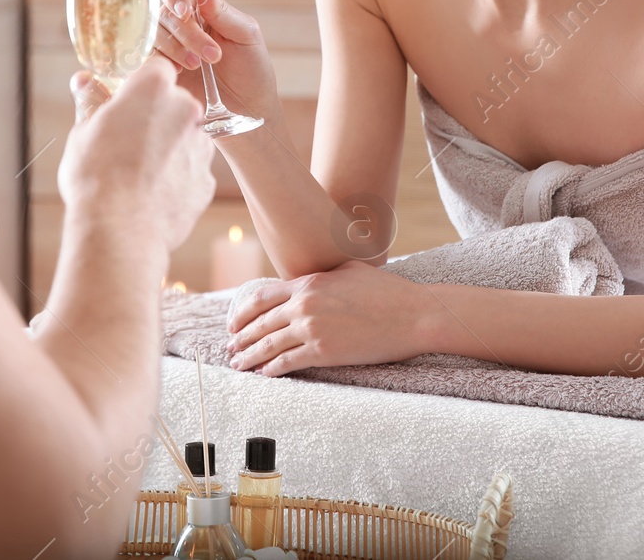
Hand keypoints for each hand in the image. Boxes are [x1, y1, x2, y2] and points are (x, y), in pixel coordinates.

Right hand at [57, 55, 217, 252]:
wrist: (120, 230)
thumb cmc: (96, 175)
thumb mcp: (83, 130)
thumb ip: (92, 101)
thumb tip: (85, 80)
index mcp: (154, 87)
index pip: (155, 69)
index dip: (138, 86)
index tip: (123, 103)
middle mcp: (187, 110)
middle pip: (174, 103)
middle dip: (155, 117)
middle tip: (126, 141)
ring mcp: (201, 147)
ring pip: (185, 138)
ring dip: (167, 147)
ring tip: (137, 173)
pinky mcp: (207, 181)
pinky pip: (190, 171)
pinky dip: (176, 179)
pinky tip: (151, 194)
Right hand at [155, 0, 277, 116]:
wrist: (248, 111)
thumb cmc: (252, 69)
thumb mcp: (245, 35)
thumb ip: (221, 9)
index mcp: (198, 10)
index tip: (186, 11)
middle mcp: (177, 26)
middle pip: (161, 13)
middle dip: (185, 32)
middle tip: (211, 54)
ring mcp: (165, 49)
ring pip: (152, 35)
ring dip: (174, 49)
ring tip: (198, 66)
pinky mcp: (158, 72)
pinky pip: (144, 60)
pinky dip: (159, 64)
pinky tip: (179, 73)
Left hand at [225, 260, 434, 375]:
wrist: (414, 314)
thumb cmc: (388, 291)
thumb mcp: (350, 269)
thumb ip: (325, 273)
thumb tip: (314, 274)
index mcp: (309, 283)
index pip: (262, 297)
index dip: (243, 312)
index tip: (234, 323)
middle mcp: (305, 304)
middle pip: (260, 323)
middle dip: (241, 338)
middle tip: (230, 348)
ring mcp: (313, 329)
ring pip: (269, 345)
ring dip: (250, 357)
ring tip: (238, 365)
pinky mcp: (324, 352)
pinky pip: (288, 362)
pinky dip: (272, 369)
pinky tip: (264, 374)